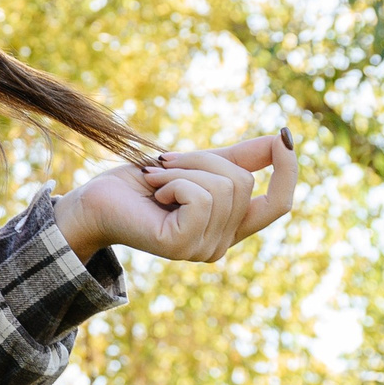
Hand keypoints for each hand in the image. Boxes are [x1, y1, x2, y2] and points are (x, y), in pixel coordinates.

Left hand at [53, 130, 298, 263]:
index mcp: (229, 227)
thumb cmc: (142, 184)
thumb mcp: (197, 165)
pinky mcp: (183, 246)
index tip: (284, 135)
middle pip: (243, 182)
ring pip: (222, 187)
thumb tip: (282, 139)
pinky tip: (154, 194)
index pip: (278, 205)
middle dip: (203, 160)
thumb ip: (238, 158)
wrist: (95, 202)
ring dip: (184, 170)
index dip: (288, 170)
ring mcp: (204, 249)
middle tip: (166, 165)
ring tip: (156, 181)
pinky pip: (200, 197)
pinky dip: (174, 183)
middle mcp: (222, 244)